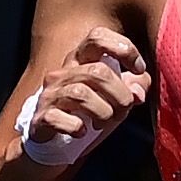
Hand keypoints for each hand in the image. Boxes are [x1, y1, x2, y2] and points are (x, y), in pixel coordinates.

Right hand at [19, 28, 153, 161]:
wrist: (56, 144)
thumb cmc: (89, 115)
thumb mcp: (117, 98)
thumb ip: (134, 87)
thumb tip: (138, 93)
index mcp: (81, 60)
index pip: (98, 37)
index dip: (123, 48)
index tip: (138, 69)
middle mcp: (63, 72)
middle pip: (98, 71)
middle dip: (120, 94)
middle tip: (123, 110)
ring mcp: (50, 94)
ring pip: (82, 94)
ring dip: (104, 112)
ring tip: (104, 122)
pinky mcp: (42, 117)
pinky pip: (60, 118)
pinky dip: (77, 128)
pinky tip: (82, 132)